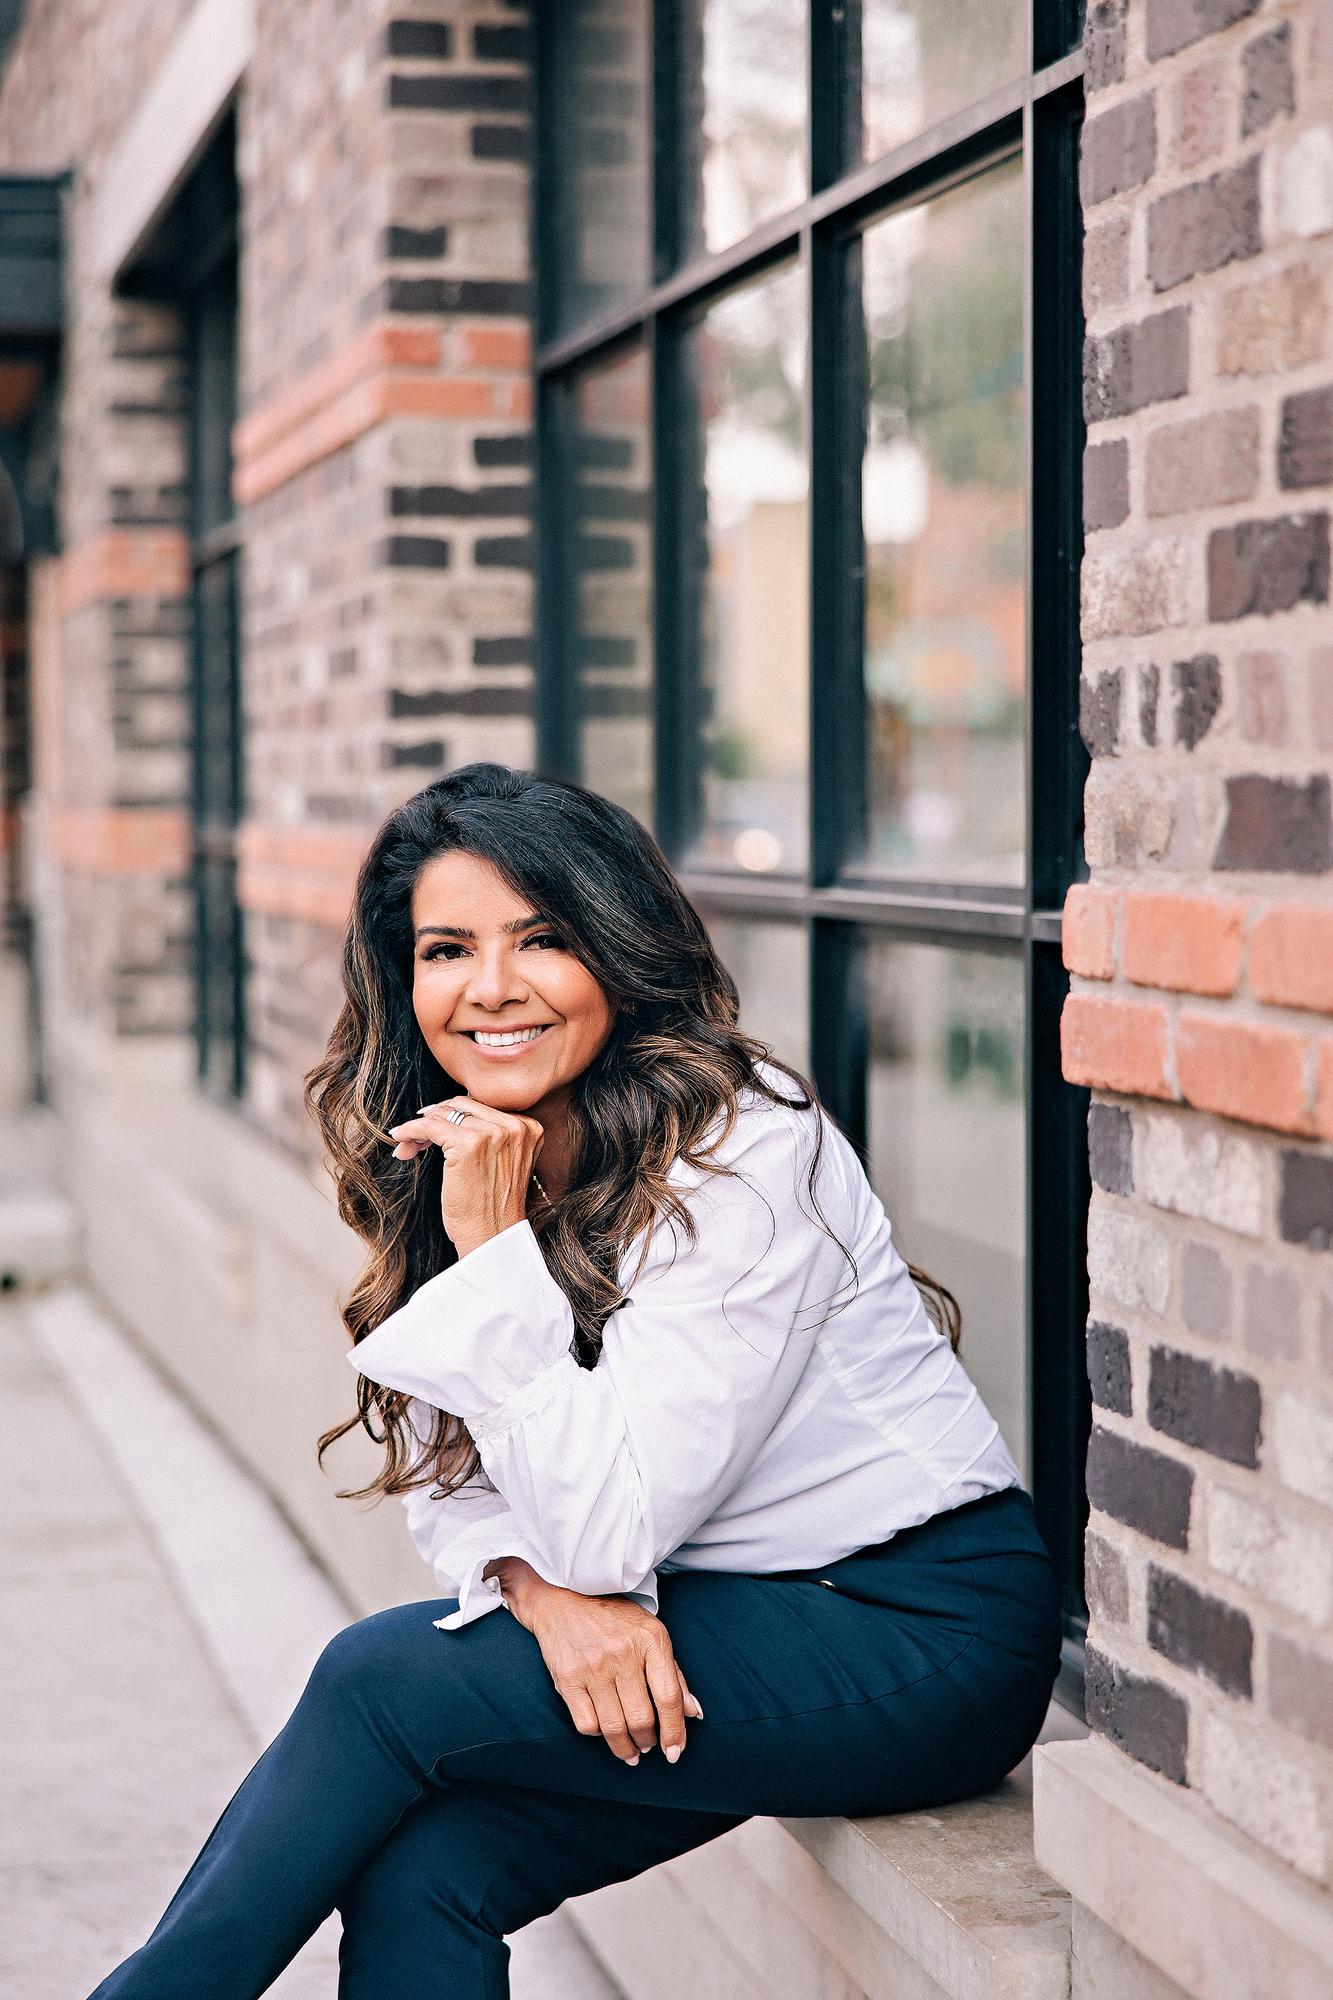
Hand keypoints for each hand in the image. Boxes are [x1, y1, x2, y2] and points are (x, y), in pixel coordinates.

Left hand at [387, 1095, 543, 1257]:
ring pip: (444, 1113)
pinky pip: (430, 1125)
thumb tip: (445, 1112)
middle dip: (435, 1118)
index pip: (481, 1107)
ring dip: (420, 1126)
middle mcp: (515, 1125)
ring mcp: (492, 1133)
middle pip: (462, 1105)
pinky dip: (410, 1130)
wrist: (491, 1236)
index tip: (434, 1131)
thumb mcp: (503, 1162)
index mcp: (528, 1127)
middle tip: (417, 1138)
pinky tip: (400, 1138)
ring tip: (408, 1144)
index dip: (453, 1117)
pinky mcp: (468, 1144)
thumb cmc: (491, 1206)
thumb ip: (490, 1136)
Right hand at [491, 1559, 703, 1764]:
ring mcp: (593, 1666)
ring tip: (631, 1750)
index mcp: (651, 1640)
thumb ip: (674, 1674)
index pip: (669, 1697)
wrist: (563, 1597)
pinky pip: (587, 1724)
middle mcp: (623, 1653)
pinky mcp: (567, 1677)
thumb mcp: (651, 1633)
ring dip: (626, 1747)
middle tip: (649, 1746)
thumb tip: (694, 1713)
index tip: (675, 1751)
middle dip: (649, 1741)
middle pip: (642, 1718)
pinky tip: (603, 1730)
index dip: (674, 1731)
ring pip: (614, 1727)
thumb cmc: (614, 1618)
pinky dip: (598, 1734)